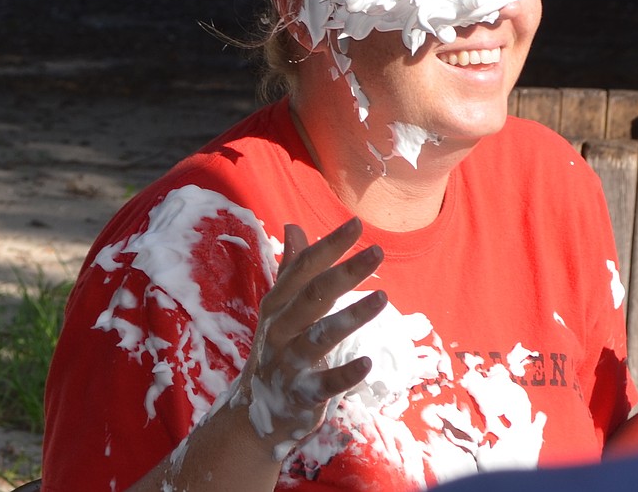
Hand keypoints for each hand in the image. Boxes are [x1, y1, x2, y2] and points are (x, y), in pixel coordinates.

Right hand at [231, 217, 386, 459]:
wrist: (254, 413)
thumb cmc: (277, 349)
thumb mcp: (280, 307)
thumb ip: (291, 268)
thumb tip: (293, 226)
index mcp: (278, 303)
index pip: (305, 267)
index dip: (330, 245)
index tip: (357, 224)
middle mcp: (280, 328)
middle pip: (314, 294)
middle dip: (345, 271)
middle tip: (377, 251)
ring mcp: (288, 362)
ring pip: (321, 335)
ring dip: (352, 315)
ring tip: (383, 297)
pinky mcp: (301, 394)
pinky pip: (324, 383)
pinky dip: (345, 374)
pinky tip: (367, 363)